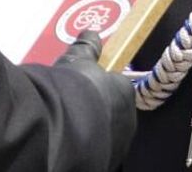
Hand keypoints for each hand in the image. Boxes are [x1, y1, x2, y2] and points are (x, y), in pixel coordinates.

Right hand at [54, 31, 135, 167]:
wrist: (63, 126)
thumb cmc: (72, 90)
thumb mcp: (76, 62)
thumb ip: (86, 48)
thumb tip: (92, 32)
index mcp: (125, 93)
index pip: (116, 90)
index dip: (97, 91)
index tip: (82, 91)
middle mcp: (128, 122)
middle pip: (112, 116)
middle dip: (96, 114)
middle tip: (73, 111)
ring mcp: (117, 147)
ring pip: (105, 138)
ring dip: (91, 134)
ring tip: (68, 130)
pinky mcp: (104, 165)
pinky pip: (95, 156)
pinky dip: (84, 152)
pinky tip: (69, 145)